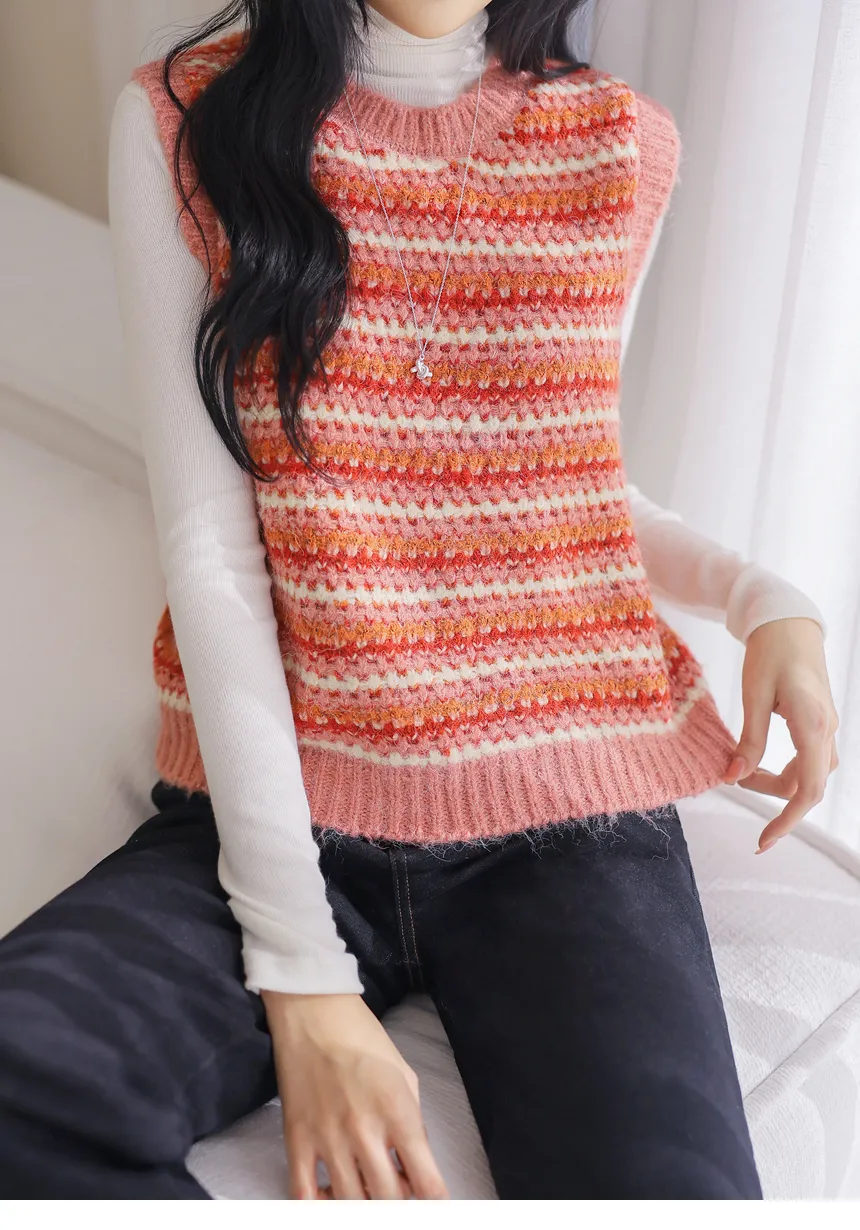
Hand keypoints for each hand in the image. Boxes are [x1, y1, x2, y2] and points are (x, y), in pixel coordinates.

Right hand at [262, 990, 447, 1199]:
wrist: (313, 1011)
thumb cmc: (362, 1037)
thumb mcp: (404, 1073)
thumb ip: (413, 1120)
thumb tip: (413, 1162)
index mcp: (398, 1111)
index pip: (426, 1182)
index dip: (434, 1200)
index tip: (433, 1200)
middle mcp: (364, 1131)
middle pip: (389, 1200)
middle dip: (399, 1201)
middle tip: (398, 1188)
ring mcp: (328, 1138)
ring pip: (350, 1203)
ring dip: (364, 1203)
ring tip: (368, 1189)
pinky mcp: (297, 1139)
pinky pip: (304, 1195)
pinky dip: (320, 1206)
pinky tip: (331, 1196)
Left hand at [722, 618, 838, 852]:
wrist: (788, 622)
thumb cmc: (769, 652)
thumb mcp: (754, 695)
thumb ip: (749, 740)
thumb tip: (732, 778)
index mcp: (812, 725)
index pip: (807, 790)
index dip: (787, 821)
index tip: (763, 840)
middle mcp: (827, 730)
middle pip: (806, 786)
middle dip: (771, 795)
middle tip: (734, 779)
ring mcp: (827, 727)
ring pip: (808, 774)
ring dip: (777, 781)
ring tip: (742, 768)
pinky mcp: (821, 723)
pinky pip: (809, 759)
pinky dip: (785, 768)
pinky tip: (759, 760)